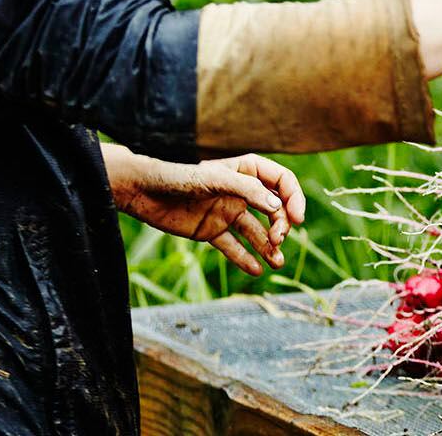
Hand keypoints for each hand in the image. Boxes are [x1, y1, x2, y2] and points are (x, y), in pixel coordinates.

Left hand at [101, 144, 305, 275]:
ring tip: (277, 263)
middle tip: (277, 241)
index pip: (280, 182)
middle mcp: (240, 192)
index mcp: (244, 171)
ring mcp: (226, 212)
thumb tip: (276, 206)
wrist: (144, 193)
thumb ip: (247, 191)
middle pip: (273, 210)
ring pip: (256, 232)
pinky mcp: (212, 231)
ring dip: (269, 247)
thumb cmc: (178, 177)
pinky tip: (256, 270)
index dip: (293, 198)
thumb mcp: (214, 179)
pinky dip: (245, 259)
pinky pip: (233, 247)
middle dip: (280, 225)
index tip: (297, 218)